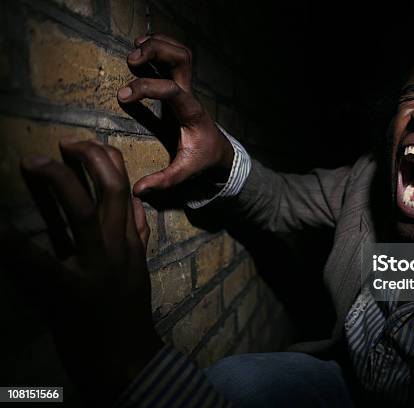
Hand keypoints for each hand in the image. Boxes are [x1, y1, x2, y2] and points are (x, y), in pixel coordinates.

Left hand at [15, 139, 162, 402]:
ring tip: (31, 163)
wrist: (124, 359)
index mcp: (128, 243)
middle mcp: (115, 248)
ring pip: (81, 212)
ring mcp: (94, 268)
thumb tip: (137, 204)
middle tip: (62, 144)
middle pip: (110, 190)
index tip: (83, 145)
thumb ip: (137, 236)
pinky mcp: (68, 292)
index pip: (125, 189)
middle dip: (88, 158)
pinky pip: (39, 260)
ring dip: (56, 182)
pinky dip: (14, 242)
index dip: (105, 159)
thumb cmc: (126, 314)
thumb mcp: (138, 270)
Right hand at [117, 33, 233, 196]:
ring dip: (158, 45)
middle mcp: (191, 95)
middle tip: (131, 60)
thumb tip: (138, 190)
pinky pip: (175, 57)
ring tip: (134, 50)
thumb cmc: (201, 158)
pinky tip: (140, 49)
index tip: (123, 95)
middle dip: (156, 53)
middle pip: (182, 60)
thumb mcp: (185, 171)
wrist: (218, 150)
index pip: (173, 91)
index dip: (148, 88)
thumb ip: (164, 180)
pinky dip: (160, 46)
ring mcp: (187, 87)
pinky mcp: (181, 84)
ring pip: (180, 53)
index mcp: (191, 113)